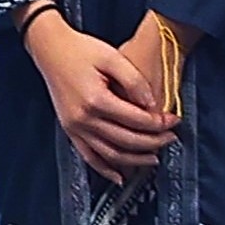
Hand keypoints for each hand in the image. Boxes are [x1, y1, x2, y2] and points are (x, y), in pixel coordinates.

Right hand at [26, 10, 177, 180]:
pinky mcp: (69, 130)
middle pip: (127, 141)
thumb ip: (135, 81)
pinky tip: (120, 176)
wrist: (49, 48)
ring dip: (135, 160)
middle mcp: (84, 119)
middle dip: (154, 142)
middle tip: (171, 137)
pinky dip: (105, 169)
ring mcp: (75, 127)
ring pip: (111, 155)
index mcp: (96, 100)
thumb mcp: (112, 57)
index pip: (137, 120)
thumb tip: (152, 105)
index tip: (174, 120)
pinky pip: (89, 157)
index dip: (160, 123)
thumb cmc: (80, 49)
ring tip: (154, 157)